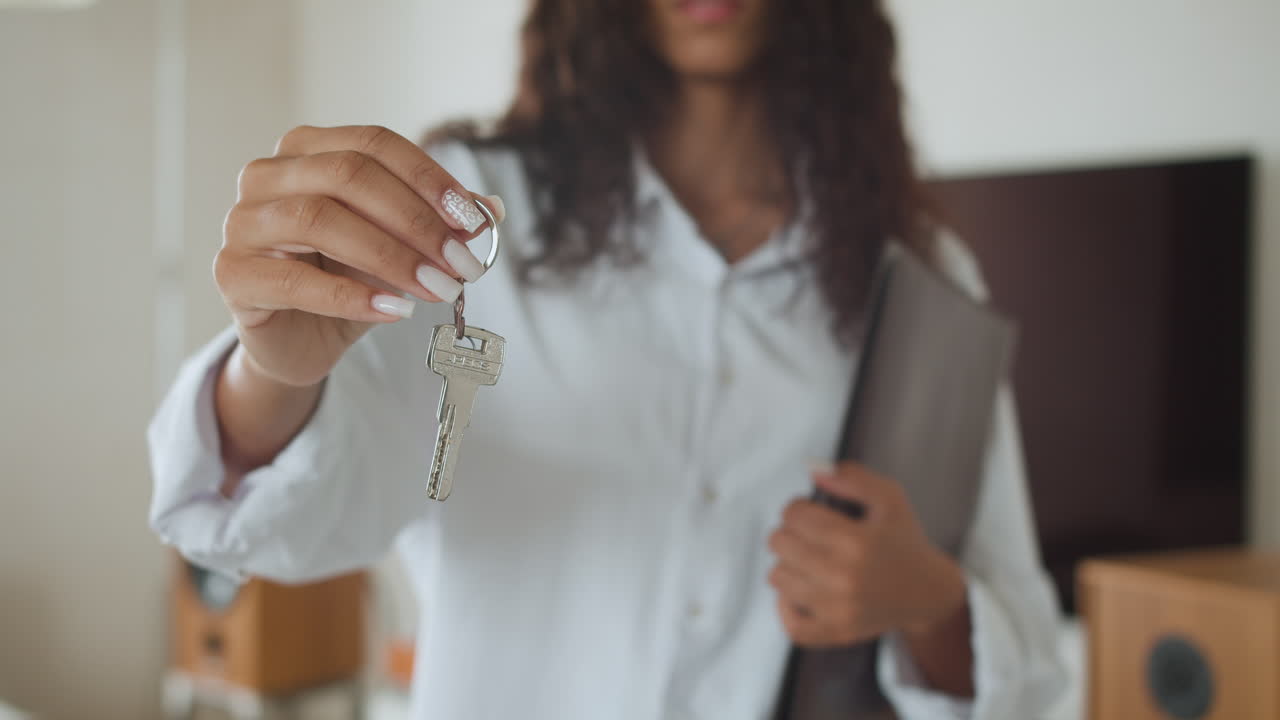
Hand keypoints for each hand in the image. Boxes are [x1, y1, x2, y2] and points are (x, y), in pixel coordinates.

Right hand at [214, 124, 502, 387]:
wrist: (299, 341)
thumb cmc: (347, 279)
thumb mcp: (400, 246)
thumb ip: (439, 224)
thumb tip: (492, 210)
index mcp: (308, 150)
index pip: (373, 144)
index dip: (428, 177)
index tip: (473, 219)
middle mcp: (267, 175)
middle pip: (348, 176)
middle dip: (417, 221)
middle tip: (463, 263)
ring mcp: (243, 222)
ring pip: (318, 220)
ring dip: (391, 256)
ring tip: (438, 289)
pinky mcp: (232, 274)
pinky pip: (293, 280)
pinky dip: (351, 296)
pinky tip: (394, 310)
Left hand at [767, 462, 967, 647]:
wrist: (927, 592)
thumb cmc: (903, 540)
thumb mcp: (889, 497)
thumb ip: (852, 477)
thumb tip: (814, 471)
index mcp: (856, 542)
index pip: (794, 515)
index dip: (799, 507)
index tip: (812, 512)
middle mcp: (844, 578)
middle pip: (779, 543)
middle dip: (791, 532)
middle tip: (811, 535)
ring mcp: (837, 610)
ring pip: (777, 576)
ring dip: (789, 564)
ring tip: (811, 560)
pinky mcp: (835, 632)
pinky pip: (789, 622)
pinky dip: (788, 605)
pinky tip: (804, 589)